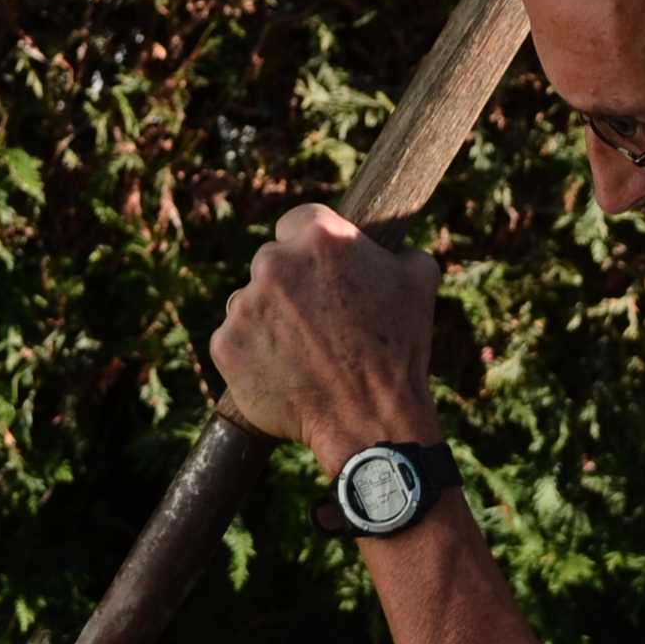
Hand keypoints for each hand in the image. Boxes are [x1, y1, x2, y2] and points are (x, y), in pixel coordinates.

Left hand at [209, 204, 443, 468]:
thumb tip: (391, 248)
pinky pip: (233, 340)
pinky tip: (283, 372)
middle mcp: (274, 263)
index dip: (311, 249)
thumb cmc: (398, 351)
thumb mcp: (419, 282)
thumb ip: (398, 249)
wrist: (369, 421)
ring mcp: (244, 305)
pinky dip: (252, 354)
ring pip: (248, 301)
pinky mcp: (225, 345)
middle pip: (271, 262)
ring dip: (268, 319)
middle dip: (290, 286)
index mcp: (321, 237)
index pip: (298, 222)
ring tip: (304, 353)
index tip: (321, 272)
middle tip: (318, 323)